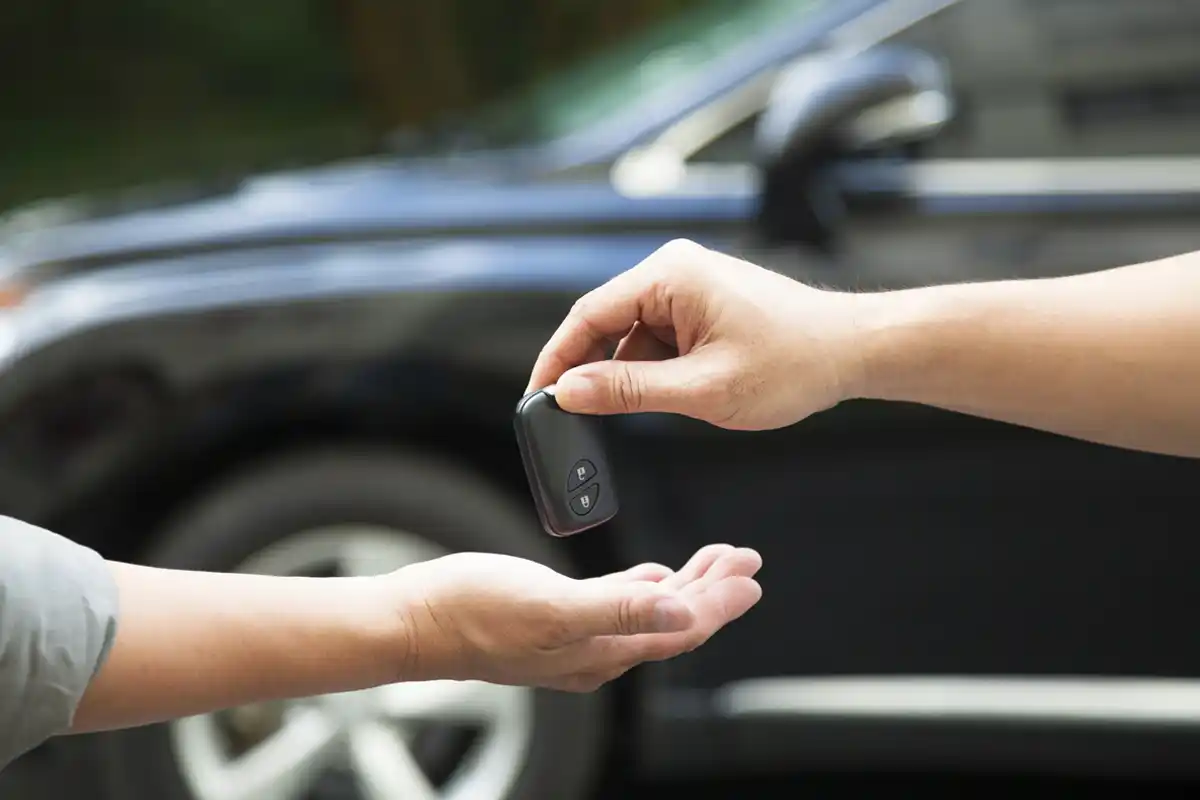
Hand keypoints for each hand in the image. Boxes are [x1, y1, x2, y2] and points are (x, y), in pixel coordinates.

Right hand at [391, 544, 761, 690]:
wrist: (414, 620)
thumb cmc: (474, 614)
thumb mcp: (553, 609)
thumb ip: (620, 612)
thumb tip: (682, 618)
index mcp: (602, 650)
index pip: (679, 629)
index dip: (718, 602)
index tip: (749, 573)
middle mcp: (596, 649)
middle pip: (672, 622)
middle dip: (712, 591)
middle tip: (743, 559)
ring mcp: (574, 634)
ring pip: (648, 612)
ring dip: (685, 586)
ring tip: (716, 561)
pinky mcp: (553, 615)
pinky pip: (615, 603)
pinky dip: (643, 587)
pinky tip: (653, 575)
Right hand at [527, 239, 865, 429]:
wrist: (853, 352)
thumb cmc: (793, 363)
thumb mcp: (703, 389)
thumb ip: (629, 391)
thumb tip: (569, 392)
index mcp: (670, 275)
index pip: (589, 315)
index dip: (557, 360)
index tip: (538, 399)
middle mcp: (674, 271)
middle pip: (605, 323)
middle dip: (591, 372)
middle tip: (571, 418)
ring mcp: (688, 287)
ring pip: (631, 336)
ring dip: (629, 376)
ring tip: (648, 411)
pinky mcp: (701, 306)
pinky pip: (657, 339)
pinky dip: (654, 371)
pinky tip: (669, 397)